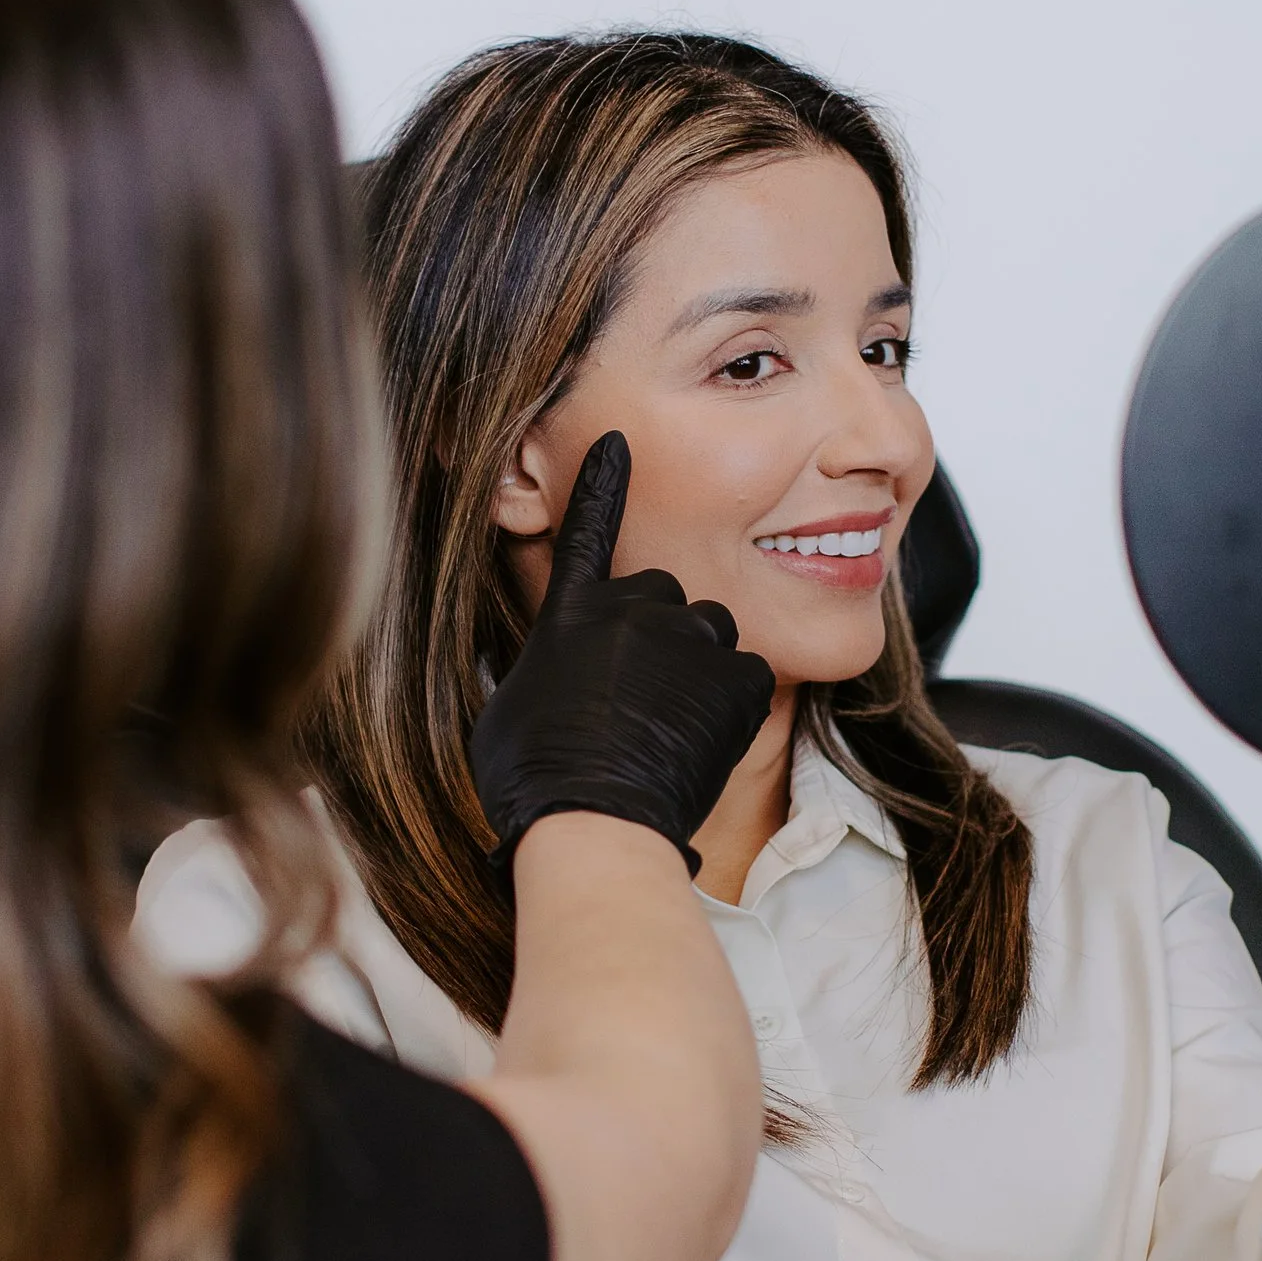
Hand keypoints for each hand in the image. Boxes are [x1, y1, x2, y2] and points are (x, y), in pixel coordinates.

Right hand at [469, 432, 774, 873]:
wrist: (591, 817)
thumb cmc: (536, 779)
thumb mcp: (514, 710)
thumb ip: (550, 671)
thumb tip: (563, 683)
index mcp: (569, 614)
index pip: (585, 529)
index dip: (600, 484)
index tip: (617, 444)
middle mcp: (630, 608)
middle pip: (663, 593)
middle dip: (661, 632)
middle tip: (645, 698)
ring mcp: (688, 636)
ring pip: (711, 632)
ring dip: (701, 665)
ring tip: (675, 725)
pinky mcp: (737, 675)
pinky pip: (747, 677)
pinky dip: (733, 706)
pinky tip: (705, 744)